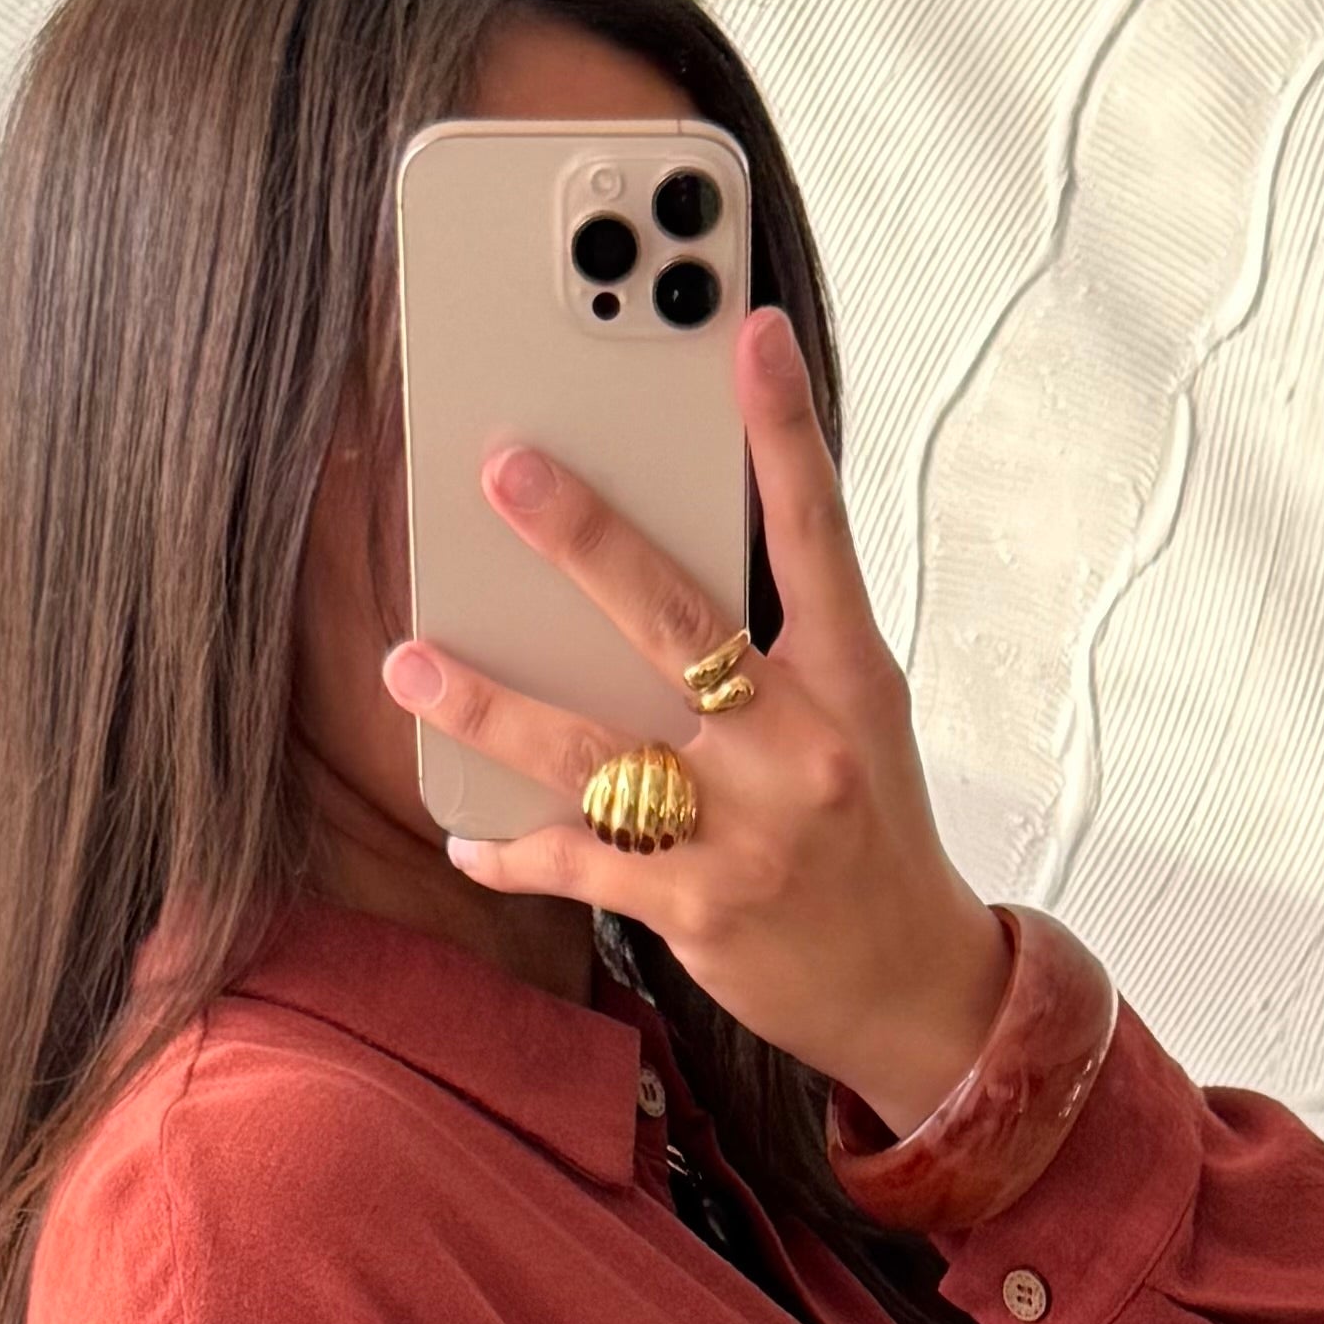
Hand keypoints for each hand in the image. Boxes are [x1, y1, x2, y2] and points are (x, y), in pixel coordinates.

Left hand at [381, 308, 1013, 1137]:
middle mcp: (801, 746)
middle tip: (503, 470)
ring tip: (411, 661)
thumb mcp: (857, 720)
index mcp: (849, 679)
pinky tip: (466, 835)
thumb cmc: (868, 834)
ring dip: (491, 703)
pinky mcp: (700, 910)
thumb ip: (781, 643)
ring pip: (595, 749)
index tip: (748, 331)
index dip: (783, 429)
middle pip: (677, 624)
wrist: (912, 992)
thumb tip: (662, 560)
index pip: (816, 532)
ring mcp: (748, 832)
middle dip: (583, 541)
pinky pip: (581, 864)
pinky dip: (514, 849)